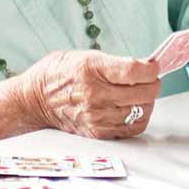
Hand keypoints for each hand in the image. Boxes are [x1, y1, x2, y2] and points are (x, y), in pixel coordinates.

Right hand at [22, 51, 160, 138]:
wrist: (34, 100)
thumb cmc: (57, 74)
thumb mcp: (85, 56)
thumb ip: (114, 63)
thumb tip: (144, 67)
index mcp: (91, 70)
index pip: (135, 71)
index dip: (151, 68)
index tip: (155, 65)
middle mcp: (95, 95)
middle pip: (143, 93)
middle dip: (153, 83)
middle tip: (151, 79)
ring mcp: (97, 116)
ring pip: (141, 111)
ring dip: (147, 101)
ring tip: (142, 93)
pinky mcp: (98, 132)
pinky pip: (132, 128)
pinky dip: (139, 117)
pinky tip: (134, 107)